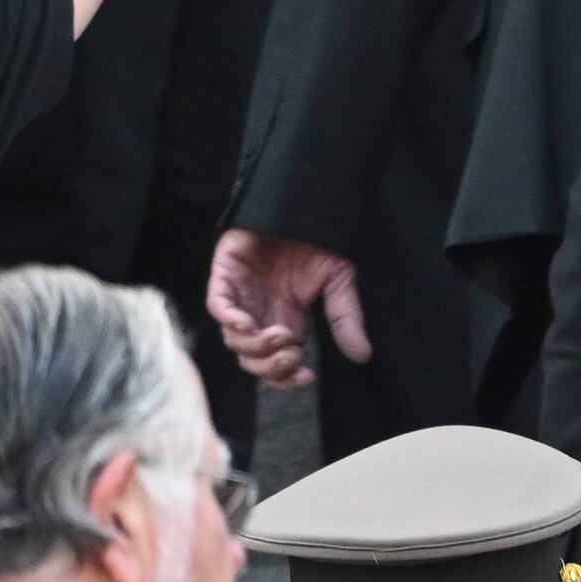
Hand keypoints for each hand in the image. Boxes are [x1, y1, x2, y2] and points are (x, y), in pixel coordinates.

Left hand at [206, 228, 370, 387]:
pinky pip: (218, 306)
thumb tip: (362, 354)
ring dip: (255, 346)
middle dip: (270, 366)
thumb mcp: (339, 282)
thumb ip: (345, 318)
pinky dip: (230, 319)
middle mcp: (260, 314)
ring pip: (234, 339)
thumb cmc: (318, 241)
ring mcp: (240, 296)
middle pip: (252, 358)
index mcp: (286, 320)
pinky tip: (247, 324)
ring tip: (279, 336)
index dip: (288, 376)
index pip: (278, 361)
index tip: (307, 377)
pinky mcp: (225, 275)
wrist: (303, 204)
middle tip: (291, 358)